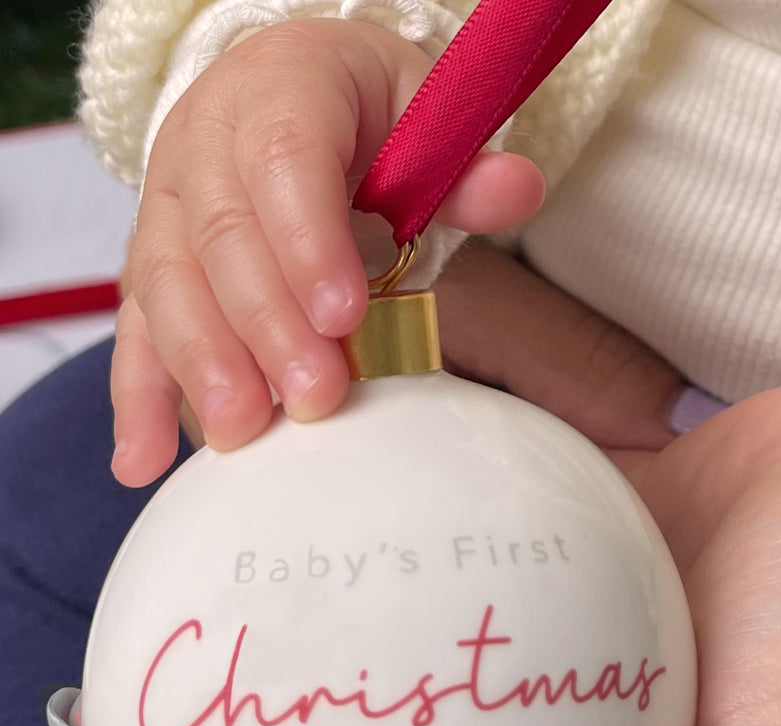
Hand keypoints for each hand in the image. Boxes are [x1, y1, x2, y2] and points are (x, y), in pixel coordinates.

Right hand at [112, 19, 543, 487]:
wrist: (294, 101)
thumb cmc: (366, 117)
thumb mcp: (423, 116)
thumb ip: (464, 168)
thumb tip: (519, 189)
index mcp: (278, 85)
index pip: (283, 157)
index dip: (307, 238)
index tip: (344, 315)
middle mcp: (205, 139)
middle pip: (222, 234)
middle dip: (266, 324)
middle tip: (314, 397)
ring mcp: (169, 202)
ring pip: (166, 283)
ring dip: (200, 364)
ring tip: (238, 434)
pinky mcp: (156, 261)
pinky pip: (137, 326)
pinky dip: (137, 395)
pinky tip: (143, 460)